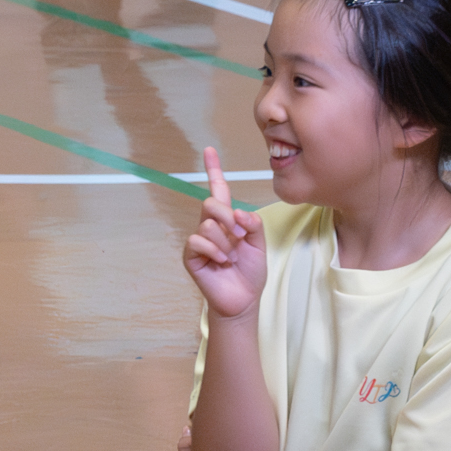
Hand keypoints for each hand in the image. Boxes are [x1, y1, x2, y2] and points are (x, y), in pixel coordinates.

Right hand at [183, 147, 266, 319]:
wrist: (242, 299)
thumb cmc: (249, 272)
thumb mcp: (260, 244)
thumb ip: (253, 223)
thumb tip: (238, 213)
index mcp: (227, 221)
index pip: (218, 191)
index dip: (214, 171)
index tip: (210, 151)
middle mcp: (210, 227)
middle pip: (210, 203)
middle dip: (228, 217)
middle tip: (241, 235)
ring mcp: (198, 241)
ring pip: (208, 225)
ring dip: (226, 242)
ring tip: (231, 257)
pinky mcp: (190, 255)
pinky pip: (198, 241)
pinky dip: (215, 251)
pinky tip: (222, 262)